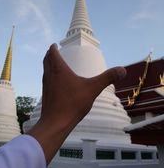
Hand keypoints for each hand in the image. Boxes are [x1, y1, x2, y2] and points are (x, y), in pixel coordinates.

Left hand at [28, 44, 125, 164]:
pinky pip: (46, 80)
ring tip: (53, 64)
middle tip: (53, 51)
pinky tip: (55, 83)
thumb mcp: (93, 89)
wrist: (56, 123)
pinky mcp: (45, 95)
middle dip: (49, 54)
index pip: (53, 54)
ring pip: (45, 70)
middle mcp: (50, 75)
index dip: (53, 48)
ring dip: (48, 64)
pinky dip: (49, 76)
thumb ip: (107, 78)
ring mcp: (46, 86)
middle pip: (46, 60)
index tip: (54, 45)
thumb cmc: (72, 104)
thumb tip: (123, 70)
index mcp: (59, 70)